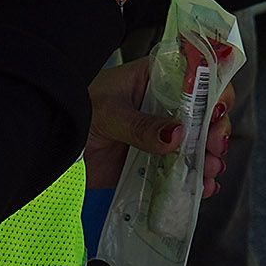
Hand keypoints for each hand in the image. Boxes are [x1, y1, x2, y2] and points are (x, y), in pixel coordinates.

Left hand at [82, 59, 235, 193]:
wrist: (49, 148)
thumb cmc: (74, 115)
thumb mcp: (108, 114)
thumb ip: (141, 126)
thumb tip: (177, 136)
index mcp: (155, 79)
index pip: (196, 76)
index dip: (214, 92)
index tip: (216, 113)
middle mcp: (164, 105)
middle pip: (205, 113)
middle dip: (216, 131)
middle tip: (214, 149)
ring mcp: (161, 136)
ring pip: (198, 144)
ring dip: (210, 158)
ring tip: (209, 172)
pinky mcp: (155, 163)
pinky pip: (182, 171)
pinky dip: (196, 181)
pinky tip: (203, 188)